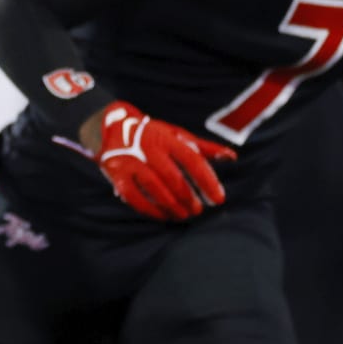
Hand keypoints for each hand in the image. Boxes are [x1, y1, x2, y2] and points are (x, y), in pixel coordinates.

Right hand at [92, 102, 232, 219]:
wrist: (111, 127)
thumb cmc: (152, 134)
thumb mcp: (176, 135)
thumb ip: (204, 148)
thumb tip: (232, 157)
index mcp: (166, 138)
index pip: (192, 160)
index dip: (207, 181)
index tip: (218, 199)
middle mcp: (148, 148)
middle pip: (173, 178)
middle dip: (189, 197)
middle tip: (199, 210)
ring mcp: (131, 162)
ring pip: (154, 188)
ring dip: (172, 206)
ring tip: (184, 215)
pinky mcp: (117, 174)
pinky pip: (135, 197)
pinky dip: (151, 209)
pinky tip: (163, 216)